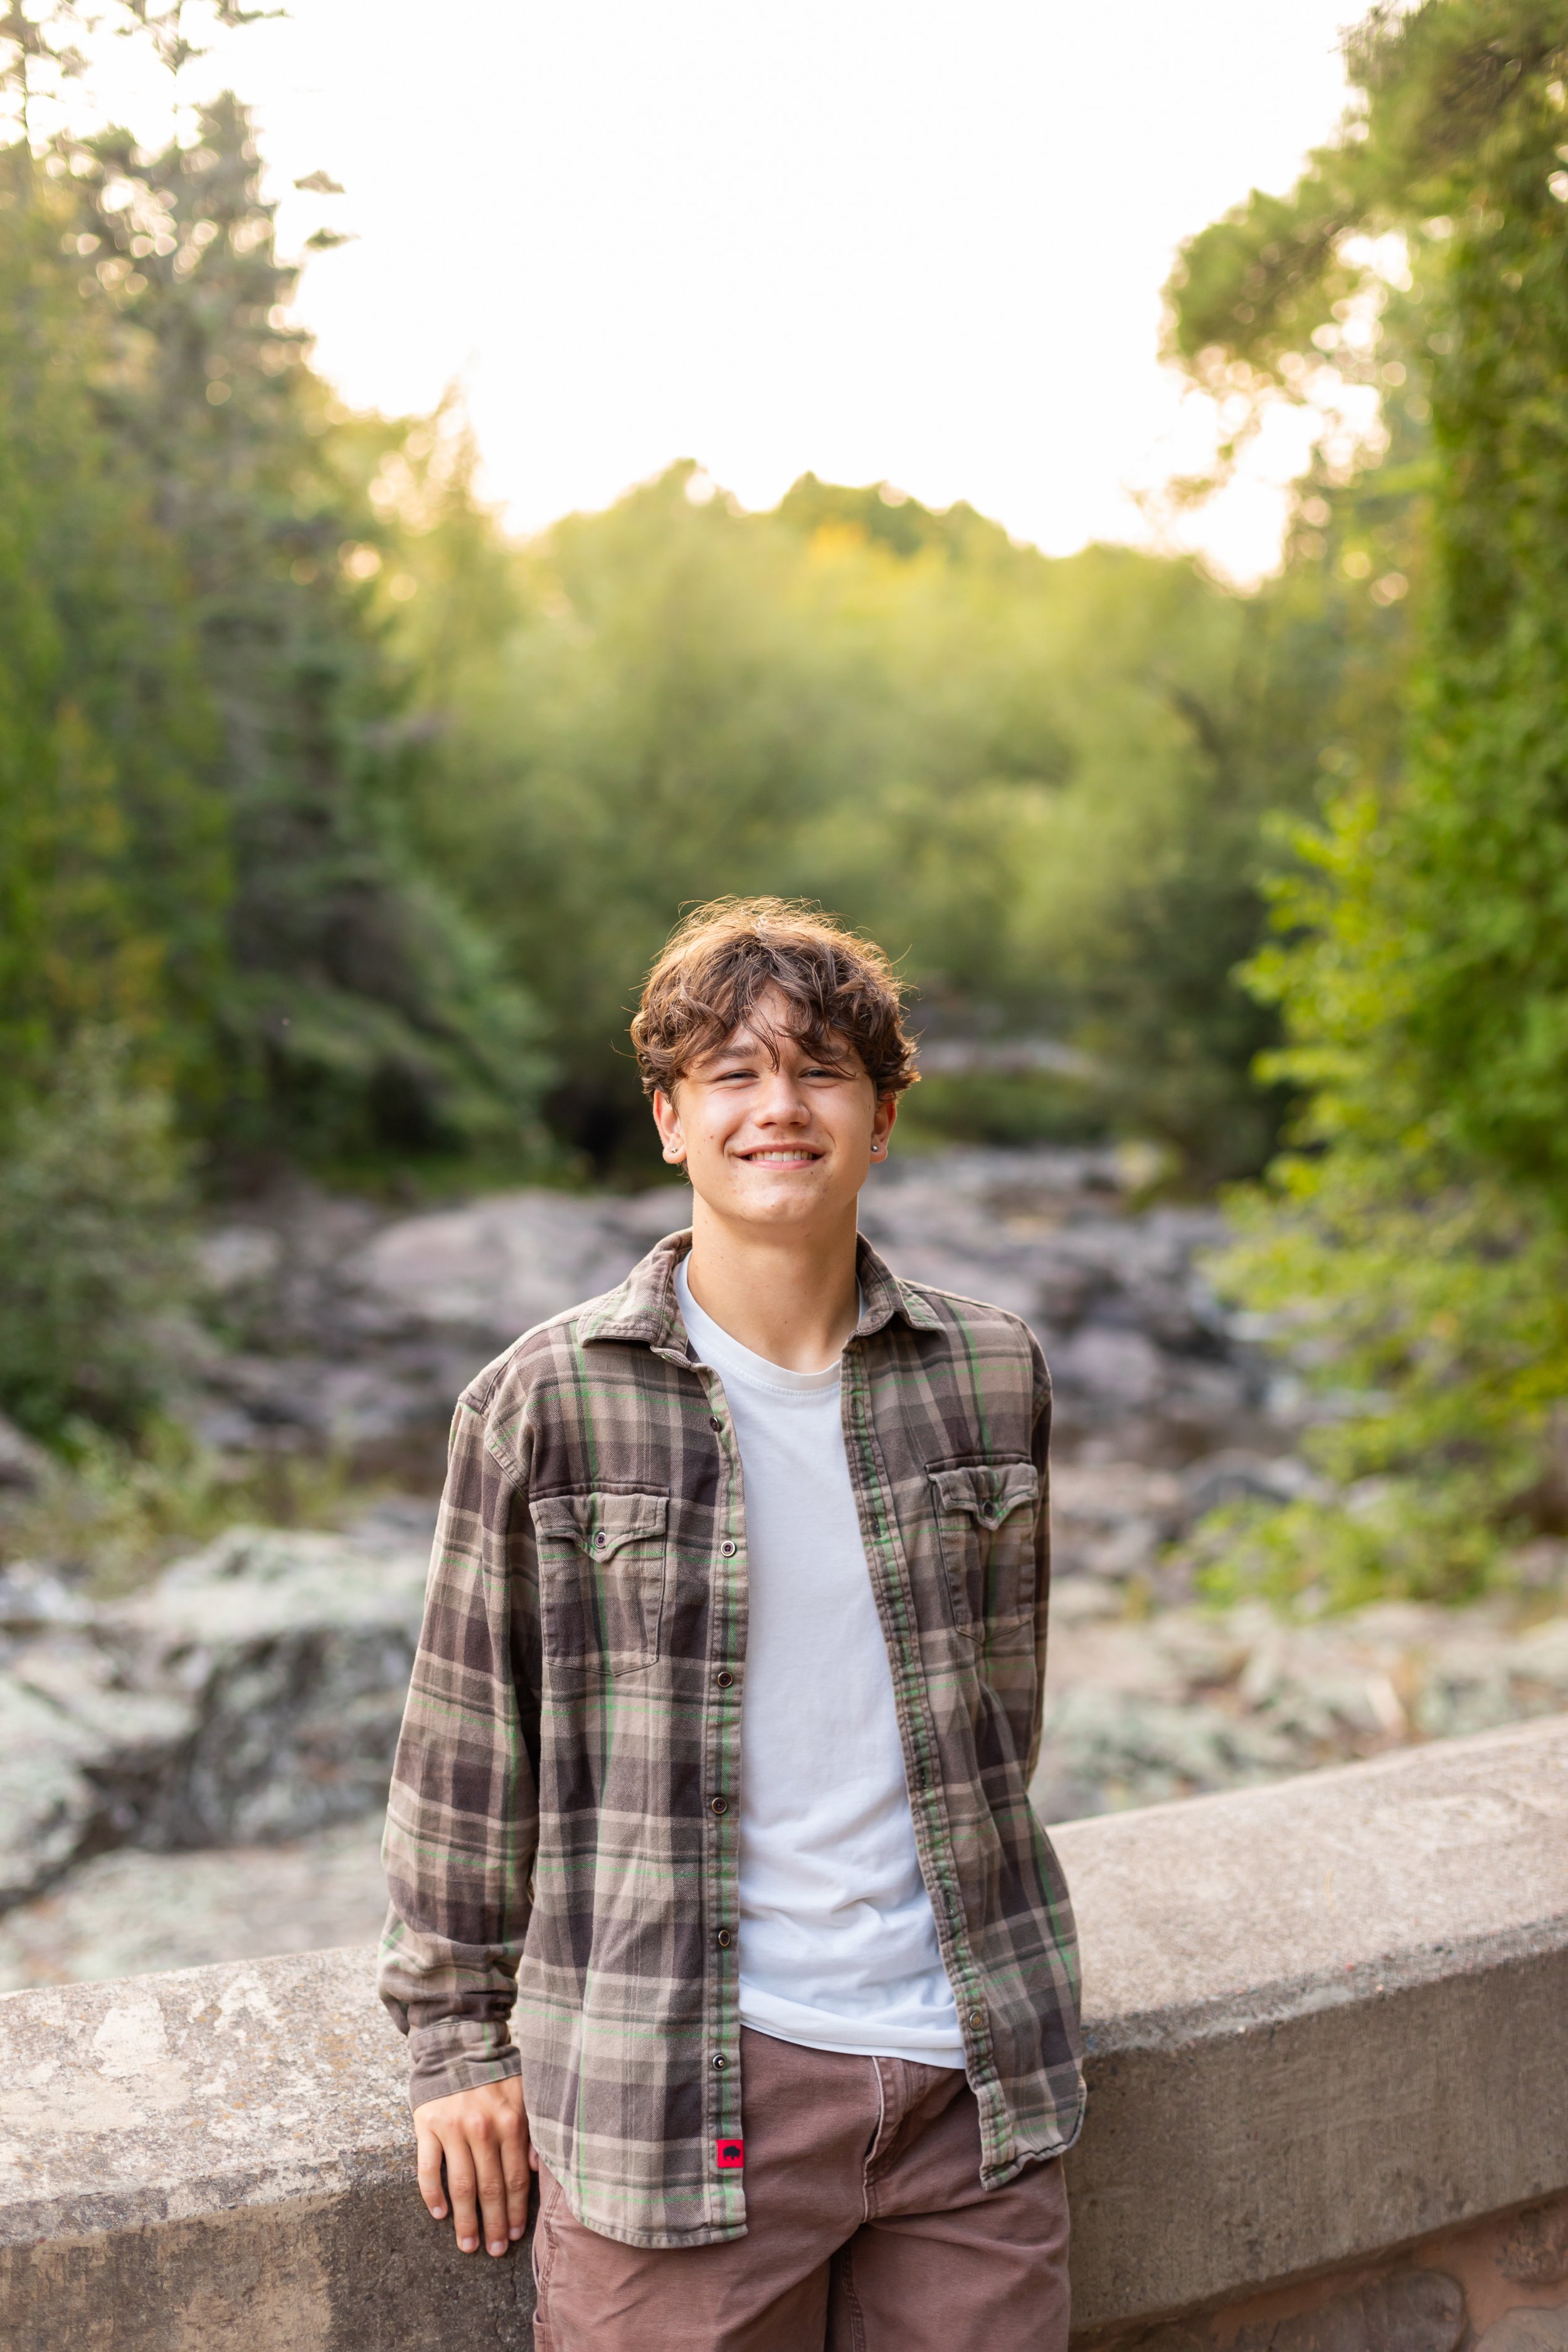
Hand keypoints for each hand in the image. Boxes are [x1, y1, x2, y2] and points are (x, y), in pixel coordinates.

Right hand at [415, 2076, 534, 2256]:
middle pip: (489, 2188)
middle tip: (493, 2250)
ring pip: (460, 2186)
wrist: (456, 2044)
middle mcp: (483, 2128)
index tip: (514, 2235)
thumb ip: (532, 2129)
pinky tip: (438, 2215)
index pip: (515, 2178)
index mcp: (511, 2122)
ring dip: (464, 2220)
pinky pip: (427, 2169)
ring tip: (467, 2244)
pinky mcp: (426, 2126)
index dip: (515, 2210)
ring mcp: (452, 2128)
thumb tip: (536, 2168)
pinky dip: (432, 2195)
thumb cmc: (495, 2074)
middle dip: (492, 2224)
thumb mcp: (525, 2094)